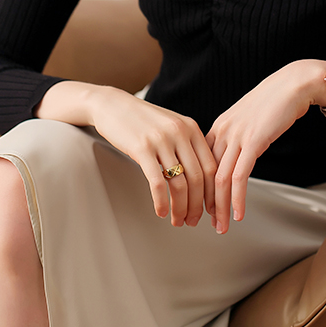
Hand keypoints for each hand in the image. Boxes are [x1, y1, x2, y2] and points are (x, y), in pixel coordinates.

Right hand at [89, 86, 217, 226]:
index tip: (211, 210)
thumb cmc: (142, 120)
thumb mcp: (171, 125)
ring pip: (180, 184)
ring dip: (181, 208)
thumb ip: (187, 145)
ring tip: (178, 220)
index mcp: (191, 128)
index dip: (212, 193)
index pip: (211, 167)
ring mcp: (161, 140)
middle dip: (197, 206)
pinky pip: (158, 183)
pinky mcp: (142, 148)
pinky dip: (161, 202)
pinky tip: (161, 211)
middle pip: (198, 178)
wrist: (113, 105)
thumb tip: (203, 179)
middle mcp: (180, 132)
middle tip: (193, 221)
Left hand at [205, 59, 325, 233]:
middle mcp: (223, 131)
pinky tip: (238, 214)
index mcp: (220, 126)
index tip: (202, 206)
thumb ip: (241, 136)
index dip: (200, 188)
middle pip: (207, 174)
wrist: (294, 83)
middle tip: (205, 224)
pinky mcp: (254, 141)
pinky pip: (240, 176)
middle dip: (205, 203)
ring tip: (221, 227)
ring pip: (221, 179)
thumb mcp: (251, 119)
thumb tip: (240, 156)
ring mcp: (237, 136)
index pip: (203, 163)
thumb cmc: (276, 100)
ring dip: (220, 207)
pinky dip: (237, 198)